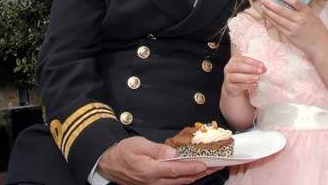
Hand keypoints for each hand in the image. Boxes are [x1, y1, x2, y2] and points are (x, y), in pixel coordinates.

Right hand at [97, 136, 222, 184]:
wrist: (110, 163)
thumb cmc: (124, 151)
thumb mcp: (138, 145)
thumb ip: (156, 150)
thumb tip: (172, 153)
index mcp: (151, 170)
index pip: (177, 170)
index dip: (193, 167)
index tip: (206, 164)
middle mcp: (155, 180)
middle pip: (183, 179)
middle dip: (202, 173)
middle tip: (217, 165)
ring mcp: (155, 184)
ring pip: (181, 182)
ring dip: (197, 176)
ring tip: (211, 168)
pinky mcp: (155, 184)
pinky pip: (175, 182)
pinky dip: (187, 177)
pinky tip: (195, 173)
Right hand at [223, 55, 265, 96]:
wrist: (234, 88)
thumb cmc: (242, 75)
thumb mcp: (247, 69)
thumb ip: (255, 67)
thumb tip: (264, 68)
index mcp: (234, 61)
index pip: (243, 59)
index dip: (253, 62)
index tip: (262, 65)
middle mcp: (229, 68)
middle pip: (238, 67)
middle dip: (250, 69)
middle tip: (260, 71)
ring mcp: (228, 78)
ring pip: (237, 77)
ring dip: (248, 77)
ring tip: (258, 78)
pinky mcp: (229, 87)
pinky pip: (238, 86)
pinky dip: (247, 85)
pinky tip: (255, 85)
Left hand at [260, 0, 327, 58]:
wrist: (320, 46)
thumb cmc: (318, 30)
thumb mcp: (313, 16)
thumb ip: (303, 9)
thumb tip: (289, 0)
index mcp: (307, 12)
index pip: (294, 1)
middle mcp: (300, 20)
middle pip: (282, 10)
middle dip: (271, 4)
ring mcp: (294, 28)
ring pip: (278, 18)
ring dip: (269, 12)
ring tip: (263, 6)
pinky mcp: (290, 36)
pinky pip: (278, 26)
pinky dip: (272, 20)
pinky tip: (267, 16)